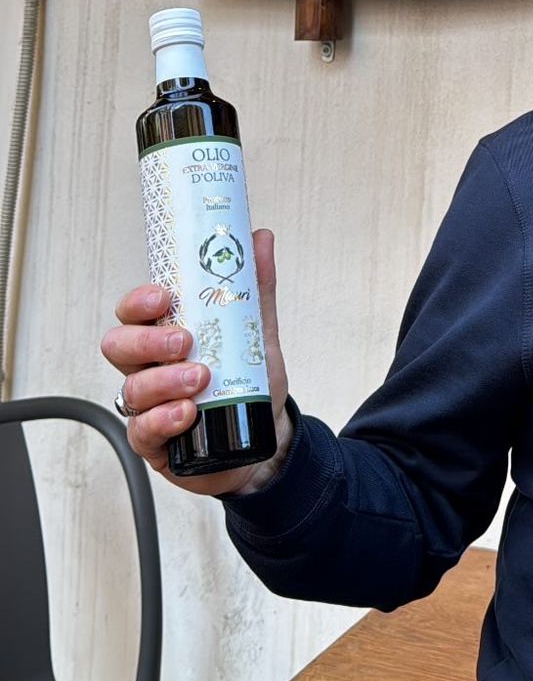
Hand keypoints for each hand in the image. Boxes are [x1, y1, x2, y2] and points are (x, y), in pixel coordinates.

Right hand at [101, 227, 292, 497]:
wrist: (264, 437)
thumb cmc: (248, 384)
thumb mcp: (256, 334)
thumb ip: (255, 289)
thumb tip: (259, 238)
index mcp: (164, 335)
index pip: (133, 311)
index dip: (139, 301)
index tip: (165, 296)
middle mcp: (148, 368)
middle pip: (119, 345)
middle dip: (148, 340)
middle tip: (184, 342)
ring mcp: (148, 406)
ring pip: (131, 389)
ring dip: (163, 381)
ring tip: (199, 381)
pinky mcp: (154, 442)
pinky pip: (141, 431)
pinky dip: (162, 420)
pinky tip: (186, 414)